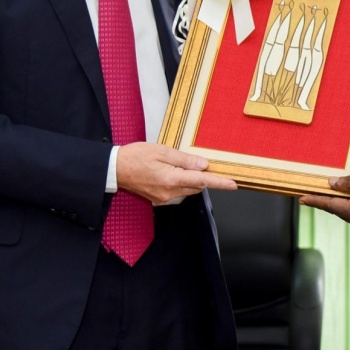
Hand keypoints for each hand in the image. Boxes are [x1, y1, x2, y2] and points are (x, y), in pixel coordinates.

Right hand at [115, 141, 236, 203]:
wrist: (115, 169)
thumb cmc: (136, 156)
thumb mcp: (162, 151)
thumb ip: (184, 159)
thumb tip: (203, 165)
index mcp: (170, 179)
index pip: (201, 181)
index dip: (219, 183)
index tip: (233, 184)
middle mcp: (169, 192)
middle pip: (197, 186)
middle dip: (203, 176)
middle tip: (202, 162)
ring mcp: (164, 197)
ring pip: (188, 189)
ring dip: (192, 179)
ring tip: (181, 164)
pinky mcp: (159, 199)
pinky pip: (178, 191)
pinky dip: (181, 182)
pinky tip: (173, 171)